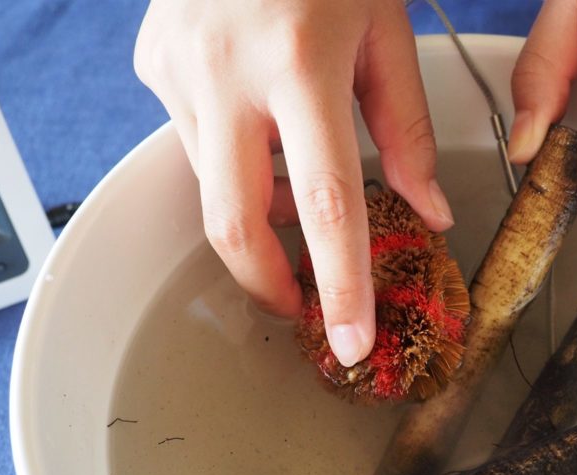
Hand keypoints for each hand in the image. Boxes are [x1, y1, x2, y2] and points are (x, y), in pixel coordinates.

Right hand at [134, 0, 453, 365]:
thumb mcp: (386, 29)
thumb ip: (404, 128)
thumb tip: (425, 211)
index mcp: (301, 59)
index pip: (326, 204)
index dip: (340, 285)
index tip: (351, 341)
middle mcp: (226, 70)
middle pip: (235, 224)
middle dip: (270, 283)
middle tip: (303, 302)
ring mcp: (177, 67)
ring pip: (214, 187)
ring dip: (260, 210)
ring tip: (295, 184)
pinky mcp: (152, 64)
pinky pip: (195, 144)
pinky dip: (235, 161)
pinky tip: (260, 126)